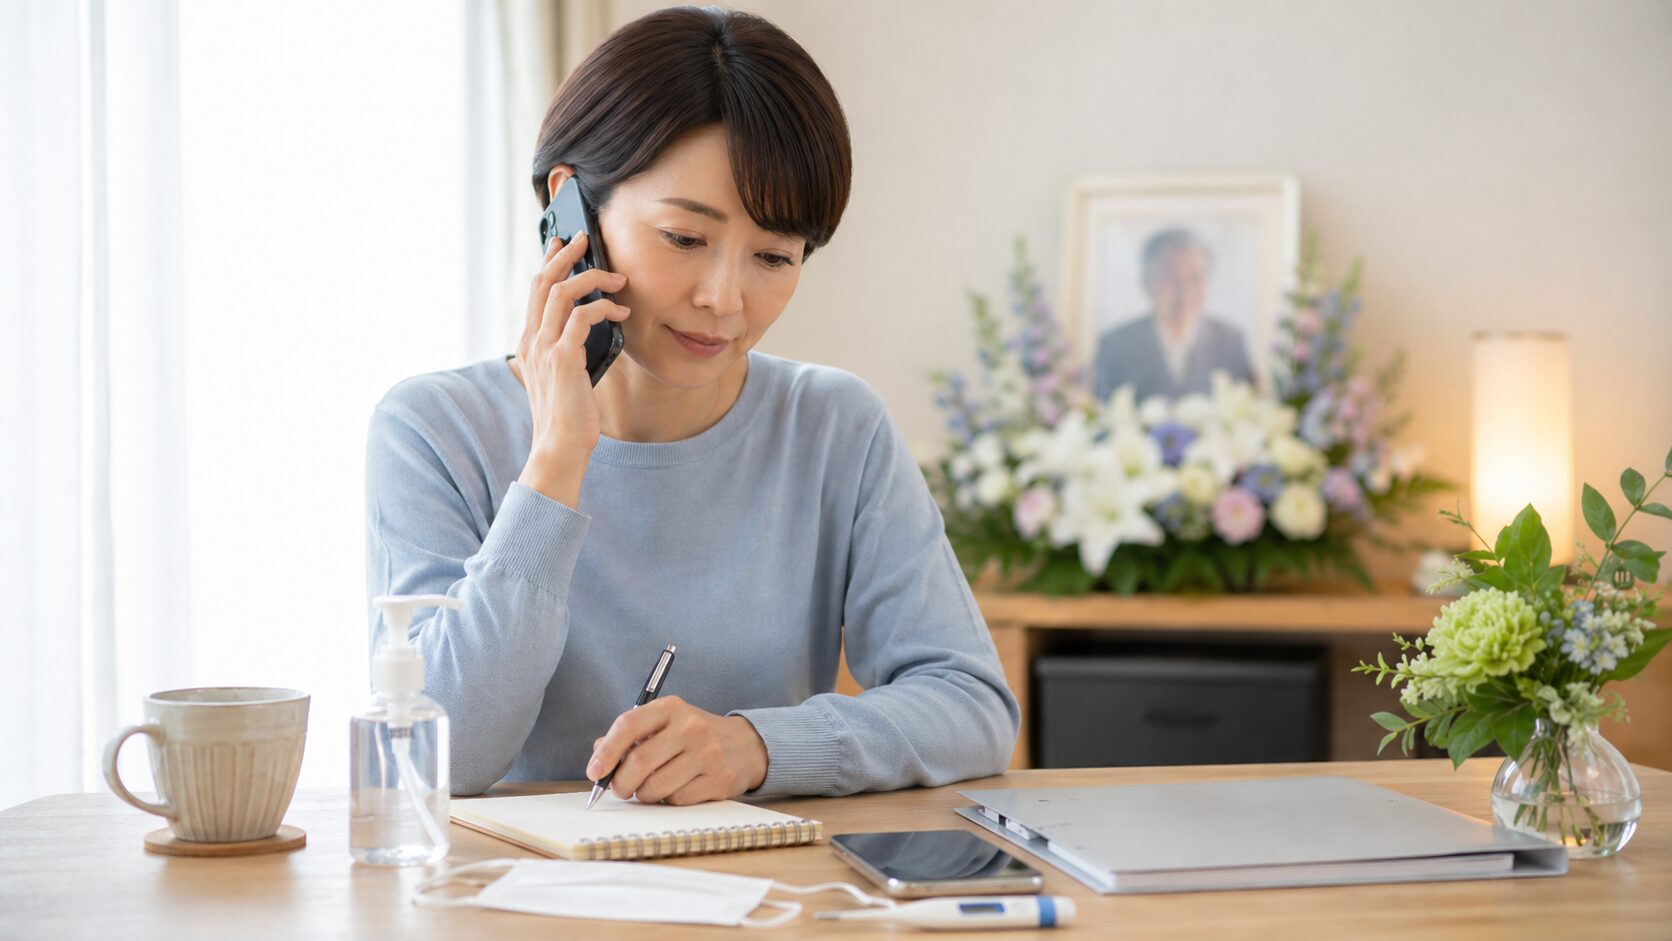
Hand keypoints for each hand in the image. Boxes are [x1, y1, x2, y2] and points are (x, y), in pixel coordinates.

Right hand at [513, 232, 631, 505]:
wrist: (559, 447)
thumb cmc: (568, 416)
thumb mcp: (563, 377)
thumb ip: (566, 352)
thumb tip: (587, 329)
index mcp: (529, 343)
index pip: (535, 290)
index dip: (549, 263)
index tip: (563, 244)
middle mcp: (532, 340)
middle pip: (543, 281)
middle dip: (566, 254)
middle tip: (586, 238)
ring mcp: (545, 348)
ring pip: (562, 292)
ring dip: (593, 277)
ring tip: (617, 278)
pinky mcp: (564, 358)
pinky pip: (584, 317)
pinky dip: (605, 308)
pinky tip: (623, 314)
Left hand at [587, 696, 769, 804]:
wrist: (744, 745)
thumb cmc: (692, 737)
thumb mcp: (664, 725)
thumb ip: (630, 737)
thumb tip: (598, 757)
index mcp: (671, 708)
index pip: (629, 725)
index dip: (606, 751)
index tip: (594, 771)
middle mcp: (690, 727)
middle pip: (639, 762)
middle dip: (620, 783)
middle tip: (620, 789)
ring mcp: (707, 754)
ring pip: (655, 787)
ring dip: (644, 794)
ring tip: (651, 788)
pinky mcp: (719, 779)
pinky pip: (677, 800)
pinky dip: (668, 801)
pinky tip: (676, 789)